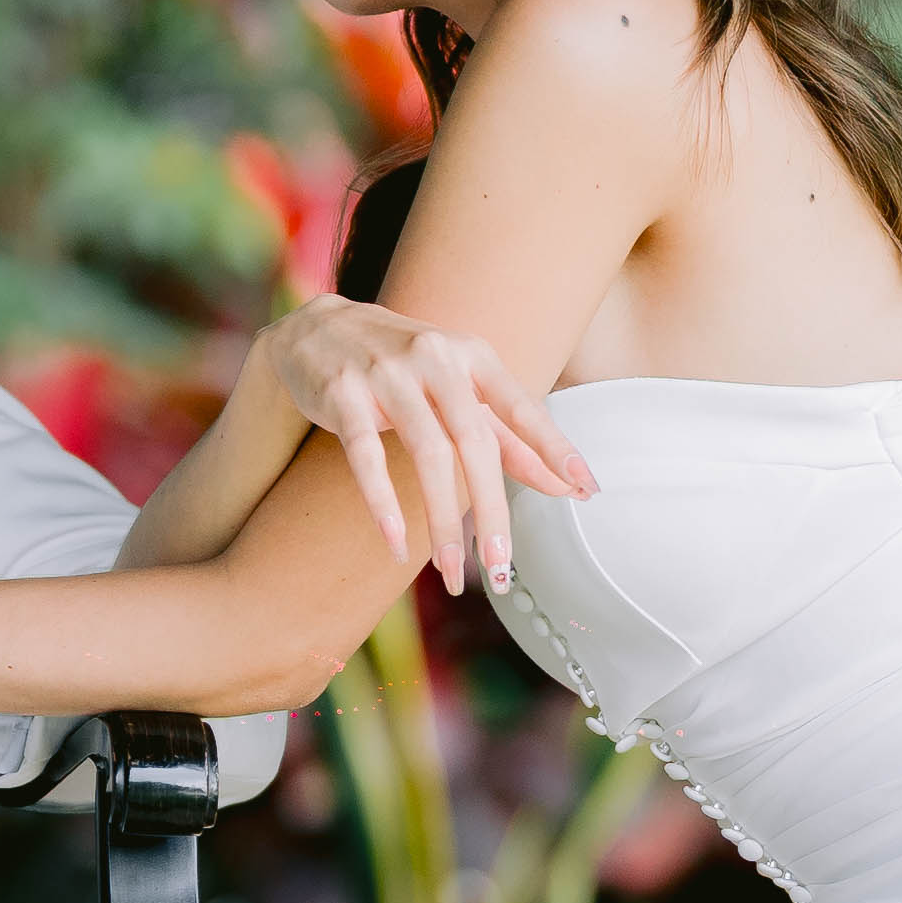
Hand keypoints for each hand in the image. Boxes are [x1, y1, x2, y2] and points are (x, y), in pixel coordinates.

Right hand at [247, 297, 588, 590]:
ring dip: (441, 520)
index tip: (584, 488)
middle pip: (474, 441)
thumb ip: (509, 436)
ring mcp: (386, 374)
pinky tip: (396, 544)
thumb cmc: (403, 368)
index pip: (521, 406)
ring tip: (451, 573)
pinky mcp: (343, 394)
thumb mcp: (459, 389)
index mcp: (471, 356)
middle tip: (500, 567)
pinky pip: (365, 455)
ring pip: (426, 453)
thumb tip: (567, 484)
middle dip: (491, 509)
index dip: (553, 447)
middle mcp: (435, 359)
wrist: (317, 329)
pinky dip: (383, 503)